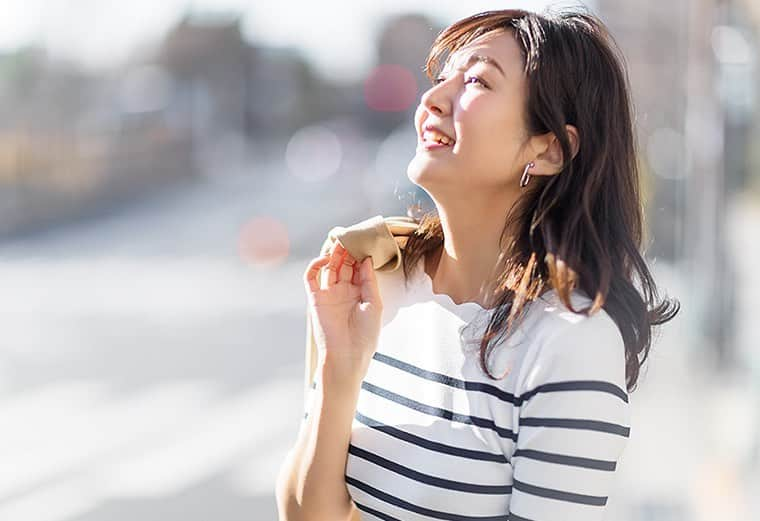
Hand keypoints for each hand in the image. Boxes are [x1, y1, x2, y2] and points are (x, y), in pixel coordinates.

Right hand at [303, 241, 382, 373]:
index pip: (359, 268)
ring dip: (333, 254)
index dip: (361, 255)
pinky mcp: (315, 299)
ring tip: (340, 241)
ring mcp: (329, 295)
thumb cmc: (365, 335)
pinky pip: (311, 278)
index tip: (366, 241)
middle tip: (351, 236)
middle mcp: (344, 292)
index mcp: (360, 294)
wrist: (348, 356)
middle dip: (347, 250)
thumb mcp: (375, 304)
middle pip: (344, 265)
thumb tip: (366, 259)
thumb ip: (369, 281)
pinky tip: (326, 258)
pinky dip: (316, 265)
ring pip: (329, 267)